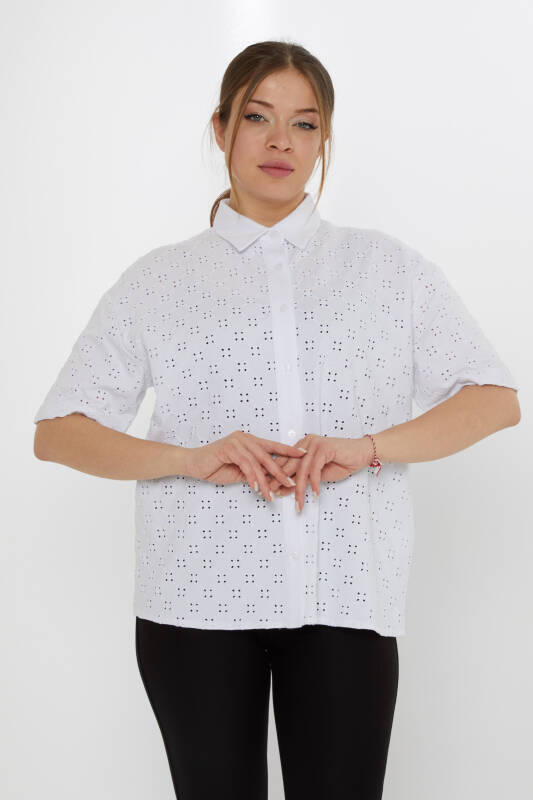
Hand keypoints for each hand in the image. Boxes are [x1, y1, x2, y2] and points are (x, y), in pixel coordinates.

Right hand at [184, 430, 306, 501]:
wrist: (193, 463)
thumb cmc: (214, 466)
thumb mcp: (239, 471)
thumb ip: (253, 472)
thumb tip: (269, 480)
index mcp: (249, 441)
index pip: (273, 446)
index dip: (289, 450)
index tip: (304, 455)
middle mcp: (245, 438)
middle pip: (268, 456)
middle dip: (281, 471)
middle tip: (292, 483)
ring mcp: (237, 442)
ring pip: (257, 463)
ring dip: (266, 481)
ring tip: (272, 494)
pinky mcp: (228, 449)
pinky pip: (245, 465)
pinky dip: (252, 478)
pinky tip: (256, 488)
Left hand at [265, 435, 374, 511]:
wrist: (362, 453)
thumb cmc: (343, 462)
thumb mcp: (318, 474)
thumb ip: (303, 479)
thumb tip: (286, 489)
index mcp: (302, 447)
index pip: (285, 462)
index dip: (276, 477)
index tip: (269, 489)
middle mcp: (306, 443)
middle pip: (289, 465)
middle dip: (280, 482)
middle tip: (273, 495)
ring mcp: (314, 444)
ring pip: (301, 470)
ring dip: (299, 489)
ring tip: (298, 504)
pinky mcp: (324, 448)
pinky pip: (315, 469)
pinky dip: (315, 483)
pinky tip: (315, 494)